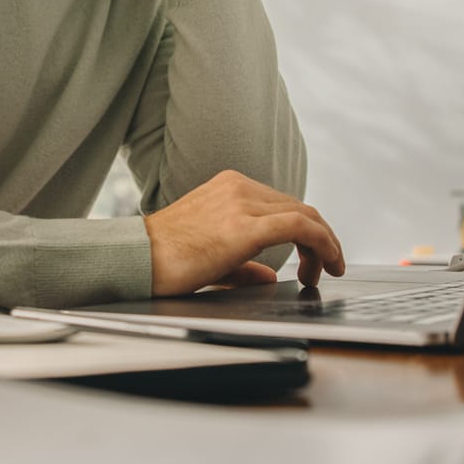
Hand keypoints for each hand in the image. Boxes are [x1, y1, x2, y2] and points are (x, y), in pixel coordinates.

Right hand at [143, 170, 345, 295]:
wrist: (136, 258)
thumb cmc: (163, 259)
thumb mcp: (210, 254)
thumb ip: (243, 265)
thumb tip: (268, 277)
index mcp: (229, 187)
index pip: (283, 203)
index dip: (307, 231)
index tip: (312, 256)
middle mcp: (238, 187)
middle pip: (300, 207)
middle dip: (320, 240)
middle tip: (322, 269)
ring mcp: (242, 203)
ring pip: (306, 215)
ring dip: (324, 246)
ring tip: (322, 273)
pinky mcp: (245, 226)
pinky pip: (301, 227)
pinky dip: (323, 244)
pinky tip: (326, 264)